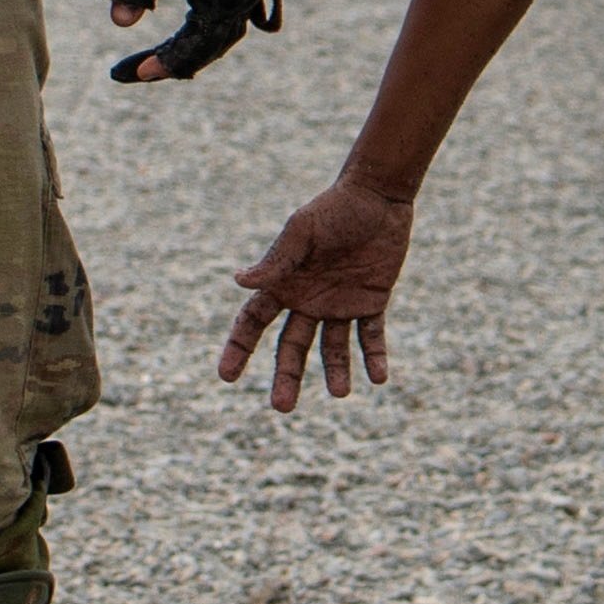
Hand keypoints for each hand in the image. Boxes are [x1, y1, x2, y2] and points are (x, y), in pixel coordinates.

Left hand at [103, 0, 278, 82]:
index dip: (167, 62)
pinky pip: (224, 12)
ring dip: (188, 48)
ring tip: (148, 62)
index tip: (132, 73)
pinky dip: (200, 29)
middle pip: (215, 42)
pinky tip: (174, 36)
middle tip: (130, 71)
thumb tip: (120, 24)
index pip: (201, 39)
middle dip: (174, 61)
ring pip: (222, 30)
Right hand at [221, 178, 415, 409]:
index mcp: (284, 284)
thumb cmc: (334, 209)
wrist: (378, 196)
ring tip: (340, 392)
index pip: (253, 323)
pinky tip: (378, 377)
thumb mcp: (302, 231)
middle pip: (291, 347)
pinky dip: (375, 357)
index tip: (226, 377)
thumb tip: (239, 281)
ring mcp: (340, 305)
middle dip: (286, 376)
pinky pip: (371, 337)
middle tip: (282, 407)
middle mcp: (308, 301)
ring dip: (335, 372)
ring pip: (333, 349)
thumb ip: (277, 260)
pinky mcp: (371, 303)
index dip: (238, 349)